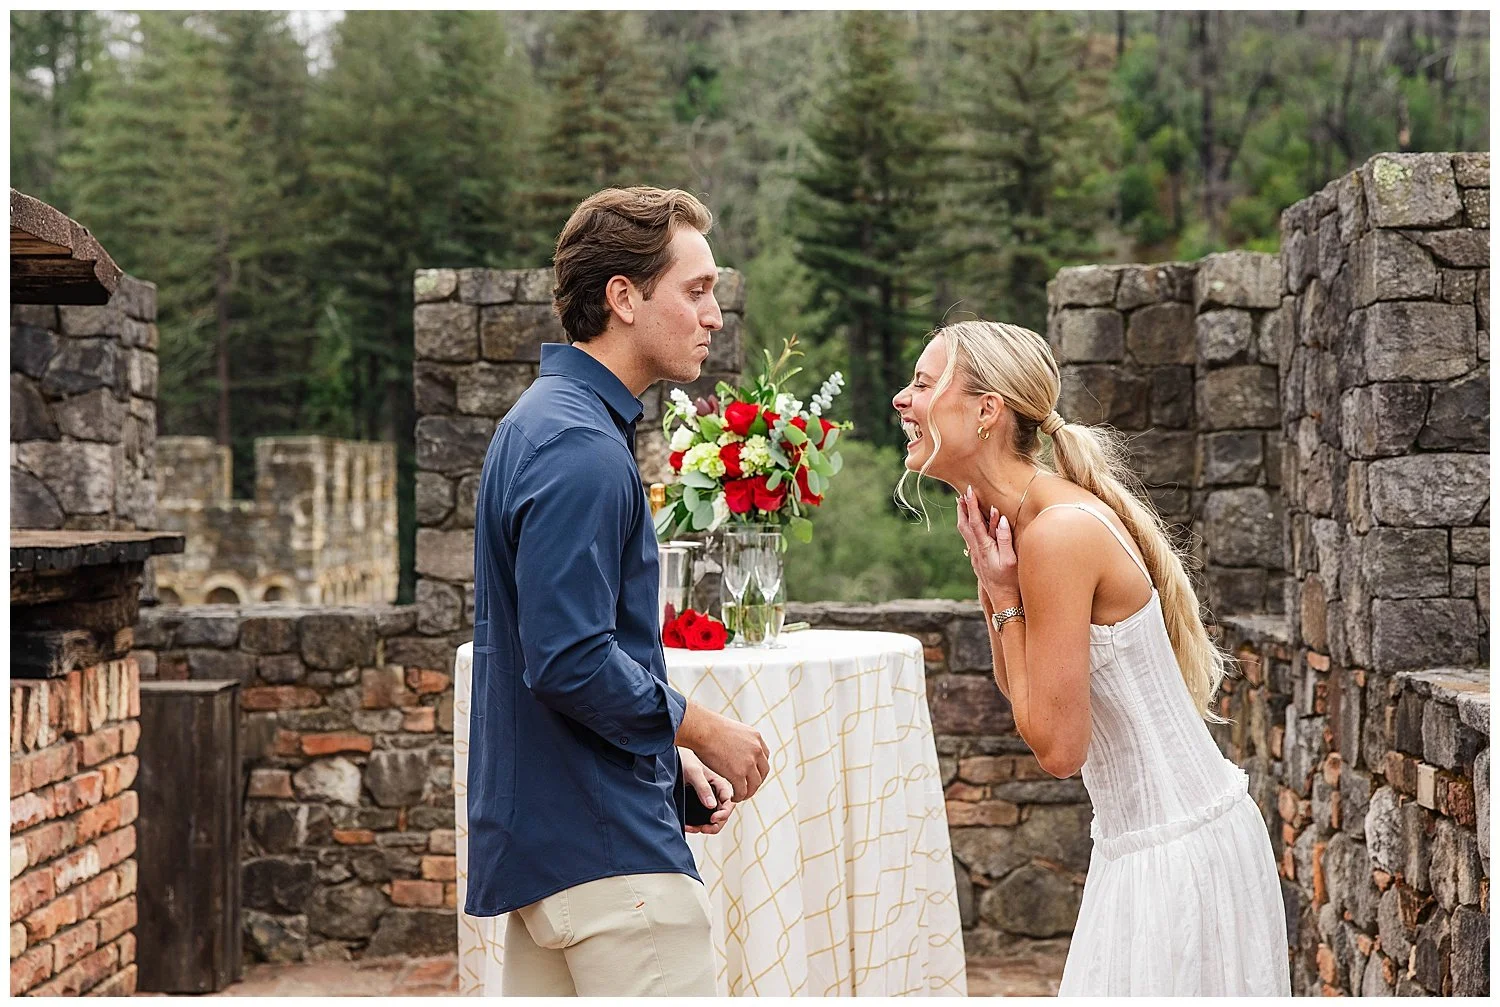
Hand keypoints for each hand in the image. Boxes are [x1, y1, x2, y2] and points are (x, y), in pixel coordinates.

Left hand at [679, 748, 734, 834]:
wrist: (672, 758)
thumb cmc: (685, 760)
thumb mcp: (694, 772)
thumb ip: (703, 788)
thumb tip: (712, 806)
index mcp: (720, 784)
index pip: (729, 803)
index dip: (724, 813)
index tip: (712, 818)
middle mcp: (716, 793)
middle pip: (723, 814)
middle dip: (715, 825)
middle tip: (703, 828)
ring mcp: (707, 799)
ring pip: (713, 819)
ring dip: (706, 827)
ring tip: (694, 828)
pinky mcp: (698, 803)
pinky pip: (702, 817)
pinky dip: (697, 824)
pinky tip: (688, 825)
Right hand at [681, 705, 770, 801]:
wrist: (702, 729)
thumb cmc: (710, 727)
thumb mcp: (734, 730)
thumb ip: (740, 740)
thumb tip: (736, 745)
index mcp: (756, 738)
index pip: (764, 757)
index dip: (758, 768)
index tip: (750, 774)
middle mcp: (756, 750)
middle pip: (763, 772)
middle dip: (756, 782)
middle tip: (747, 787)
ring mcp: (749, 763)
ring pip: (755, 784)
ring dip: (748, 792)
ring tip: (740, 795)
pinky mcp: (738, 774)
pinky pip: (743, 791)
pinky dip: (739, 797)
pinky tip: (733, 797)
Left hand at [958, 486, 1020, 607]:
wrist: (1003, 602)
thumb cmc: (1011, 582)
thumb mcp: (1011, 560)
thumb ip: (1004, 539)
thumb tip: (1000, 519)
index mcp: (984, 548)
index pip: (975, 522)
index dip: (971, 505)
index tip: (969, 490)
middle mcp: (976, 551)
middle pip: (965, 526)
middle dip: (963, 509)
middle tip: (961, 494)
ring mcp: (976, 557)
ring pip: (966, 533)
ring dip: (964, 517)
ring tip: (963, 505)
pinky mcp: (978, 562)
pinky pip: (972, 540)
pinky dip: (970, 528)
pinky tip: (973, 526)